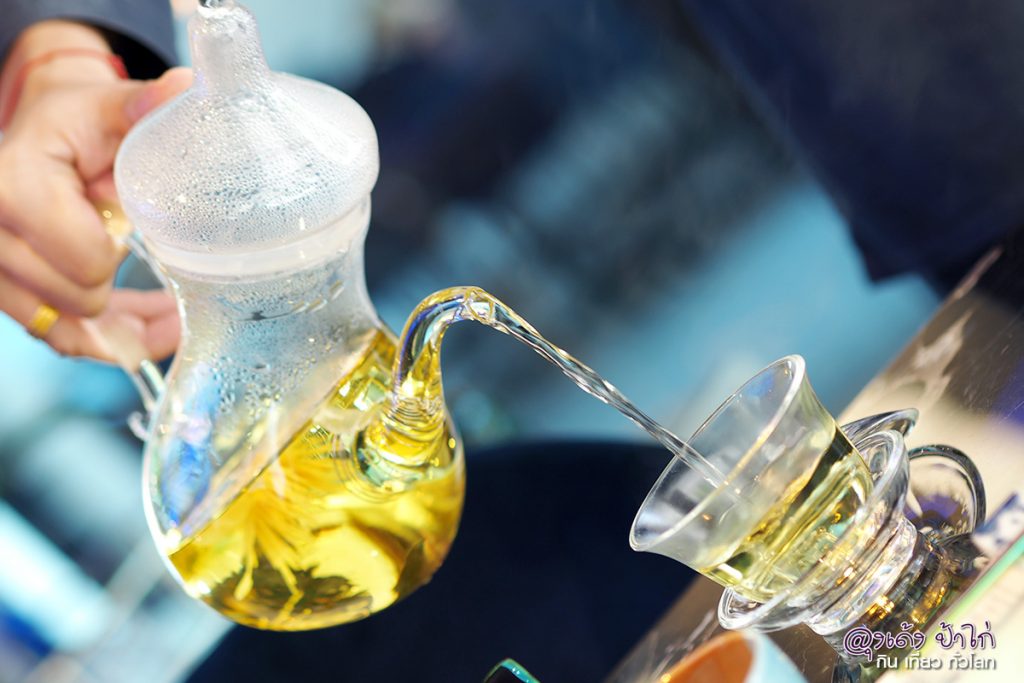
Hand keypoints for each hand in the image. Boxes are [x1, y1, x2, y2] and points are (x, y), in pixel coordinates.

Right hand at [0, 20, 190, 361]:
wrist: (43, 140)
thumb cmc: (75, 124)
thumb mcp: (106, 109)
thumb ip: (143, 104)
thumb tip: (186, 87)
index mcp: (12, 187)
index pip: (85, 260)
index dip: (117, 247)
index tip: (124, 222)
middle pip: (79, 300)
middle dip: (116, 279)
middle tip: (136, 248)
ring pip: (72, 330)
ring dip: (123, 319)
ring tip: (171, 303)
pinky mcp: (10, 297)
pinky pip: (65, 341)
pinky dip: (111, 340)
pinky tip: (155, 327)